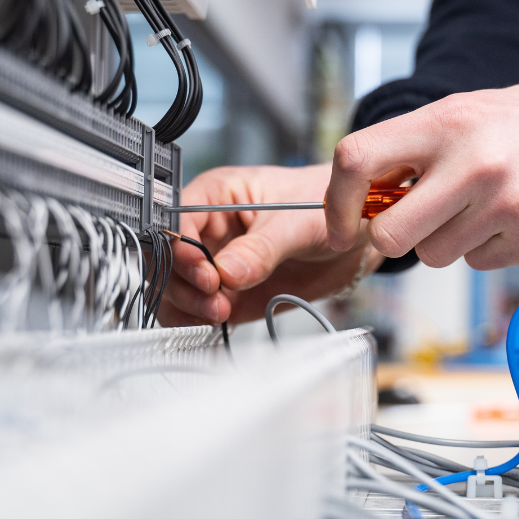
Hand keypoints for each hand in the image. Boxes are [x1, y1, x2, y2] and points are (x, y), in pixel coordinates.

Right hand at [158, 163, 382, 327]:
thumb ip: (261, 248)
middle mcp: (208, 229)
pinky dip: (195, 322)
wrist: (354, 237)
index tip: (206, 274)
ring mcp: (213, 263)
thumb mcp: (297, 223)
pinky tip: (215, 322)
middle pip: (164, 258)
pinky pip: (193, 311)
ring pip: (173, 287)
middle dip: (182, 282)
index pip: (176, 221)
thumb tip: (227, 272)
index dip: (181, 249)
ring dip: (188, 306)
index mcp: (216, 196)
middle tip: (215, 298)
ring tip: (220, 312)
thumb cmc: (325, 206)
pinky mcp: (224, 294)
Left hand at [325, 84, 518, 269]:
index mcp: (441, 122)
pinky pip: (473, 262)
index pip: (356, 160)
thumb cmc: (500, 126)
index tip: (340, 226)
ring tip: (469, 204)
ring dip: (442, 239)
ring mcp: (506, 202)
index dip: (337, 202)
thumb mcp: (447, 120)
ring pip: (432, 255)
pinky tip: (498, 215)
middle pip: (390, 235)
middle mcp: (474, 161)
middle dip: (392, 235)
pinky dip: (480, 246)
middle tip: (411, 217)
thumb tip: (348, 205)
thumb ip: (398, 154)